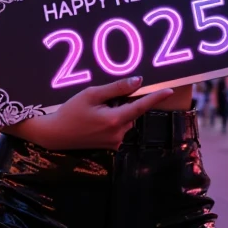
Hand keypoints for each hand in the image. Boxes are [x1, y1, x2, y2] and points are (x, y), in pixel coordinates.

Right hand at [12, 76, 173, 150]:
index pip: (141, 106)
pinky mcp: (110, 145)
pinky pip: (119, 128)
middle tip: (104, 98)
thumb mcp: (92, 94)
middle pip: (132, 112)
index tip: (170, 90)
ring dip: (119, 111)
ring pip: (126, 120)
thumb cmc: (71, 111)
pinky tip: (96, 118)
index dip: (156, 97)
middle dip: (125, 102)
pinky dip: (114, 119)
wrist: (56, 134)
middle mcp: (118, 134)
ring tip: (96, 109)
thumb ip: (116, 88)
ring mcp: (115, 142)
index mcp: (115, 120)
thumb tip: (138, 81)